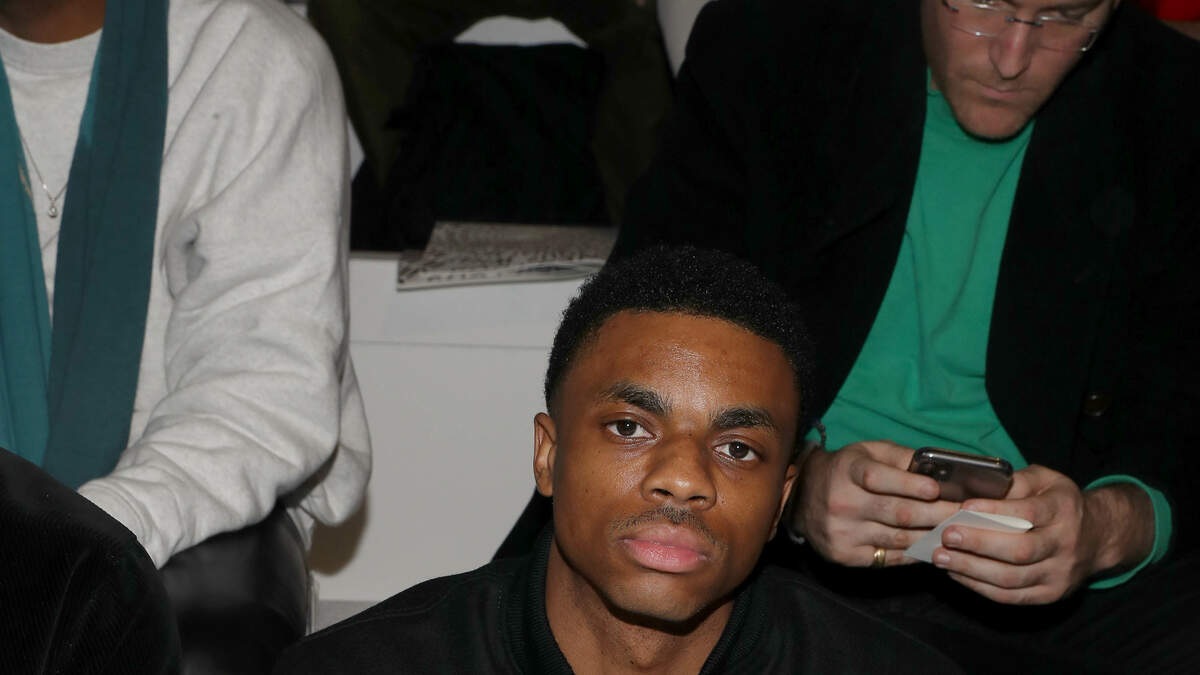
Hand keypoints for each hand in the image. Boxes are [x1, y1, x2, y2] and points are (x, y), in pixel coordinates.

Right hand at [795, 440, 960, 567]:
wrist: (802, 498)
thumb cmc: (846, 471)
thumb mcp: (867, 453)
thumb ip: (900, 458)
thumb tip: (940, 469)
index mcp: (847, 471)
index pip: (878, 478)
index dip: (909, 484)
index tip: (936, 489)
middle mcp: (841, 502)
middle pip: (897, 513)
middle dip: (937, 514)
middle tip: (964, 515)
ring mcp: (842, 532)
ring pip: (897, 538)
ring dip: (932, 536)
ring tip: (956, 533)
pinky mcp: (844, 555)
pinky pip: (888, 558)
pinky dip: (914, 554)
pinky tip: (932, 547)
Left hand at [933, 465, 1153, 603]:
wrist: (1097, 536)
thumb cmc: (1057, 502)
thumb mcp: (1044, 479)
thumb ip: (1014, 482)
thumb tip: (974, 489)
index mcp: (1063, 509)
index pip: (1028, 513)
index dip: (994, 511)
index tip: (962, 507)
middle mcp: (1065, 544)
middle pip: (1019, 550)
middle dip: (978, 544)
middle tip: (945, 535)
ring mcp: (1059, 574)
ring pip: (1011, 578)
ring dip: (971, 569)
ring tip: (940, 556)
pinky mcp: (1049, 595)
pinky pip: (1010, 596)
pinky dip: (979, 587)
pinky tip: (956, 573)